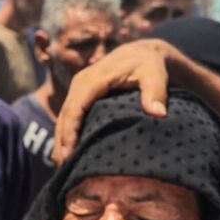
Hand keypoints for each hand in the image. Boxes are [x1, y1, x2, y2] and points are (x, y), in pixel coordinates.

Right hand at [52, 38, 177, 163]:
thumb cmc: (149, 65)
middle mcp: (81, 83)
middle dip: (62, 140)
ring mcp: (79, 89)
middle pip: (65, 114)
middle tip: (63, 166)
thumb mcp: (155, 75)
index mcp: (94, 79)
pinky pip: (69, 116)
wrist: (143, 53)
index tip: (69, 153)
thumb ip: (156, 93)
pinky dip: (66, 134)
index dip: (70, 131)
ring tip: (61, 165)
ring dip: (60, 140)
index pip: (76, 107)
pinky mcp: (81, 96)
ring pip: (64, 116)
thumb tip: (159, 114)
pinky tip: (67, 153)